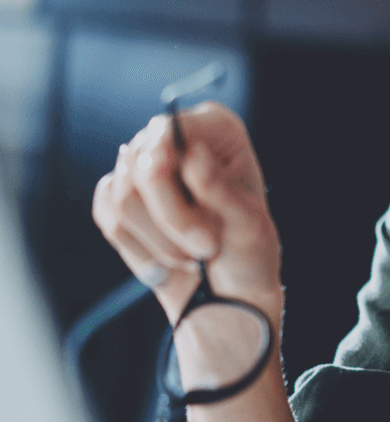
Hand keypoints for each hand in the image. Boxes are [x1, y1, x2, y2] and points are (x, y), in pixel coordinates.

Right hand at [92, 102, 281, 329]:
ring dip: (160, 239)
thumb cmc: (247, 252)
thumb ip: (219, 189)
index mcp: (217, 129)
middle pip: (142, 167)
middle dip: (173, 219)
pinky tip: (168, 259)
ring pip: (123, 196)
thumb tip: (192, 153)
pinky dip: (140, 247)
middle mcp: (174, 138)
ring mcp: (142, 166)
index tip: (193, 203)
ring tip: (194, 256)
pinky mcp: (119, 196)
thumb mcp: (246, 224)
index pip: (170, 130)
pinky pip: (109, 215)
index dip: (169, 165)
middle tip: (205, 248)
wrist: (228, 292)